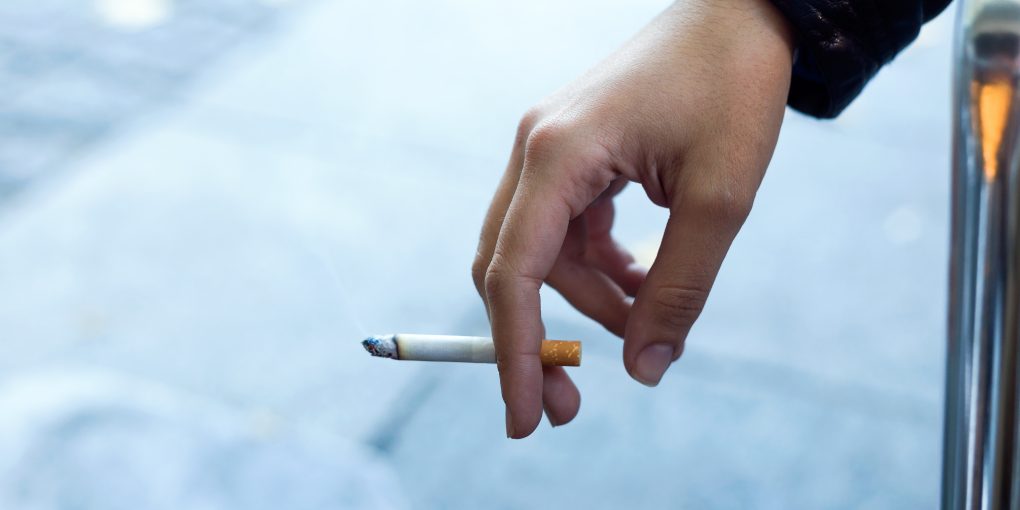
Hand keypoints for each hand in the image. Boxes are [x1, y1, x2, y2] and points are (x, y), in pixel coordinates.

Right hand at [472, 0, 792, 437]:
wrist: (742, 11)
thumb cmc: (733, 87)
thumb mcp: (720, 198)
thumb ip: (679, 288)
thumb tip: (643, 369)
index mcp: (558, 154)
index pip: (515, 271)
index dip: (514, 350)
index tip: (527, 416)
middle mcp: (536, 150)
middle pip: (512, 267)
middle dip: (538, 337)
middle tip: (572, 403)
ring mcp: (550, 148)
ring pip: (544, 253)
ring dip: (588, 298)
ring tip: (647, 316)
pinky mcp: (573, 152)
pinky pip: (567, 228)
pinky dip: (597, 265)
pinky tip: (640, 277)